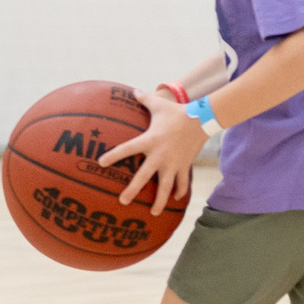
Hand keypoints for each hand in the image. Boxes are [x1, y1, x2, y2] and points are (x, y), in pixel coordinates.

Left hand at [98, 88, 201, 209]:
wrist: (202, 120)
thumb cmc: (177, 112)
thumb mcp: (159, 104)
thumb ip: (144, 99)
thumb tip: (133, 90)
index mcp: (149, 141)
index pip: (126, 149)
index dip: (113, 156)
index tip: (101, 162)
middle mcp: (159, 155)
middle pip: (144, 177)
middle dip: (133, 190)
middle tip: (123, 201)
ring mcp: (173, 163)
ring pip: (165, 187)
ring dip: (159, 201)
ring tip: (153, 213)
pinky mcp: (184, 166)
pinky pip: (181, 183)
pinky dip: (180, 192)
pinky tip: (175, 200)